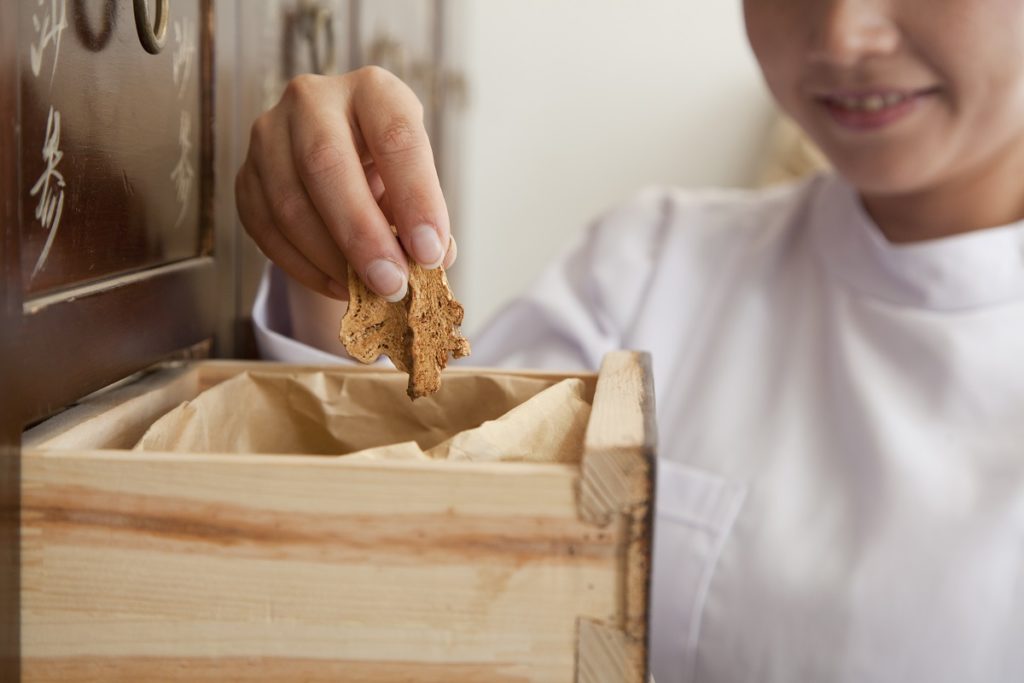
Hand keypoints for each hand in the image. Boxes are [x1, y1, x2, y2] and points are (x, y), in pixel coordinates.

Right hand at [236, 66, 454, 301]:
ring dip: (331, 259)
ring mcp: (269, 134)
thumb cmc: (389, 172)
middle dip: (362, 235)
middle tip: (392, 284)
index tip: (430, 254)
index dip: (416, 199)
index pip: (396, 137)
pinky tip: (338, 286)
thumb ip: (426, 218)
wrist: (340, 161)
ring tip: (367, 292)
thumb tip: (433, 261)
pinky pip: (266, 229)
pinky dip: (304, 267)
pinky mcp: (245, 175)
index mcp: (373, 90)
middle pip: (326, 164)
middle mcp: (313, 99)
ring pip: (289, 203)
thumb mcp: (416, 181)